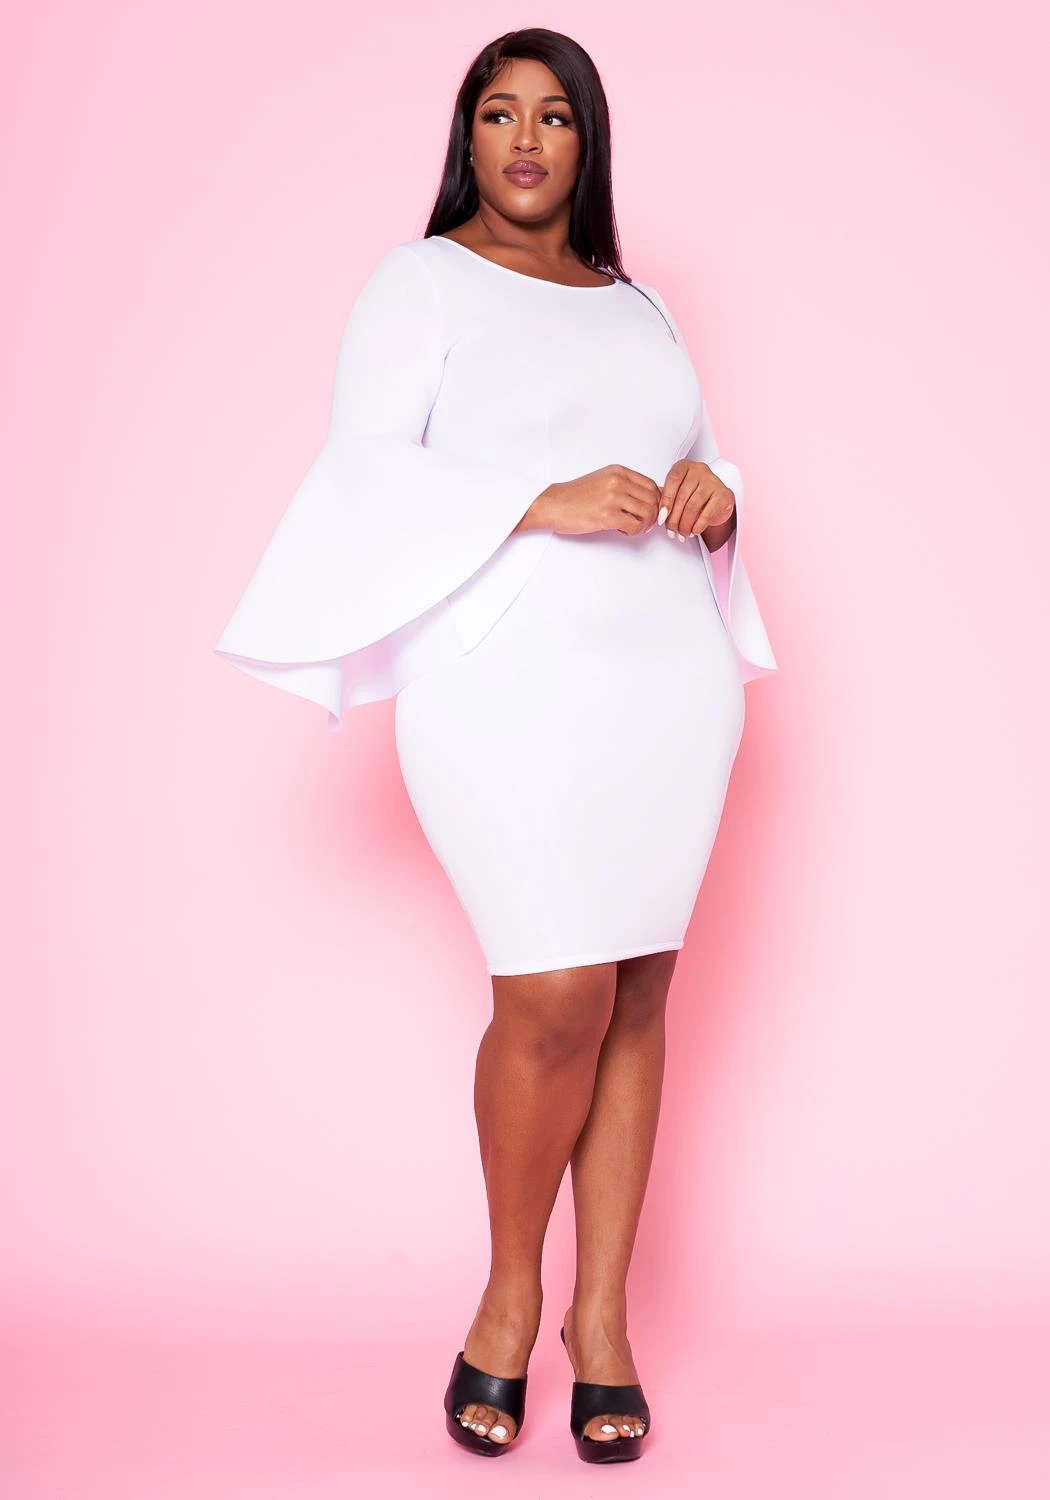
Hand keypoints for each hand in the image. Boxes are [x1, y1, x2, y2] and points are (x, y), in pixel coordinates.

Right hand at [522, 464, 662, 536]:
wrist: (552, 504)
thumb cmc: (575, 496)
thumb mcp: (603, 480)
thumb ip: (624, 485)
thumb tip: (648, 497)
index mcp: (618, 471)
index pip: (652, 485)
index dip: (655, 501)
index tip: (648, 511)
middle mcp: (618, 482)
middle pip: (653, 499)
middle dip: (652, 515)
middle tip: (641, 523)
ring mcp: (613, 498)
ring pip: (648, 513)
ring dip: (644, 525)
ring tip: (631, 527)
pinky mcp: (607, 515)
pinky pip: (635, 526)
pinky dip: (634, 532)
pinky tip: (622, 531)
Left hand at [658, 459, 734, 539]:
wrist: (718, 502)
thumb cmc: (693, 495)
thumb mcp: (678, 493)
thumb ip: (667, 499)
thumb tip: (659, 516)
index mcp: (685, 466)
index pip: (673, 479)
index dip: (666, 500)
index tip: (661, 517)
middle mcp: (700, 470)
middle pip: (682, 496)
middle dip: (674, 518)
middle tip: (671, 531)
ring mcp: (713, 481)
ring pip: (693, 506)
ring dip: (685, 524)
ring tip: (682, 534)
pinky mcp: (724, 494)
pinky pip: (707, 513)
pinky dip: (698, 525)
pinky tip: (694, 531)